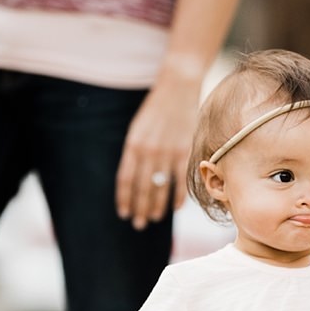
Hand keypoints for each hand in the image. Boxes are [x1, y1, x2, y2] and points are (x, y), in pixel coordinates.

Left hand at [115, 76, 202, 230]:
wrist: (178, 86)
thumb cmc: (155, 108)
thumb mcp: (137, 129)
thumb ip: (135, 152)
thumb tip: (134, 177)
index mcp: (132, 145)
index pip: (125, 179)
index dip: (124, 199)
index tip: (123, 213)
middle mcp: (148, 150)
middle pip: (141, 187)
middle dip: (139, 208)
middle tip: (138, 224)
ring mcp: (168, 151)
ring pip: (160, 187)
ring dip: (156, 206)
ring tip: (154, 219)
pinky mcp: (185, 149)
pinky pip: (180, 179)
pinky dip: (177, 195)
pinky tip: (174, 208)